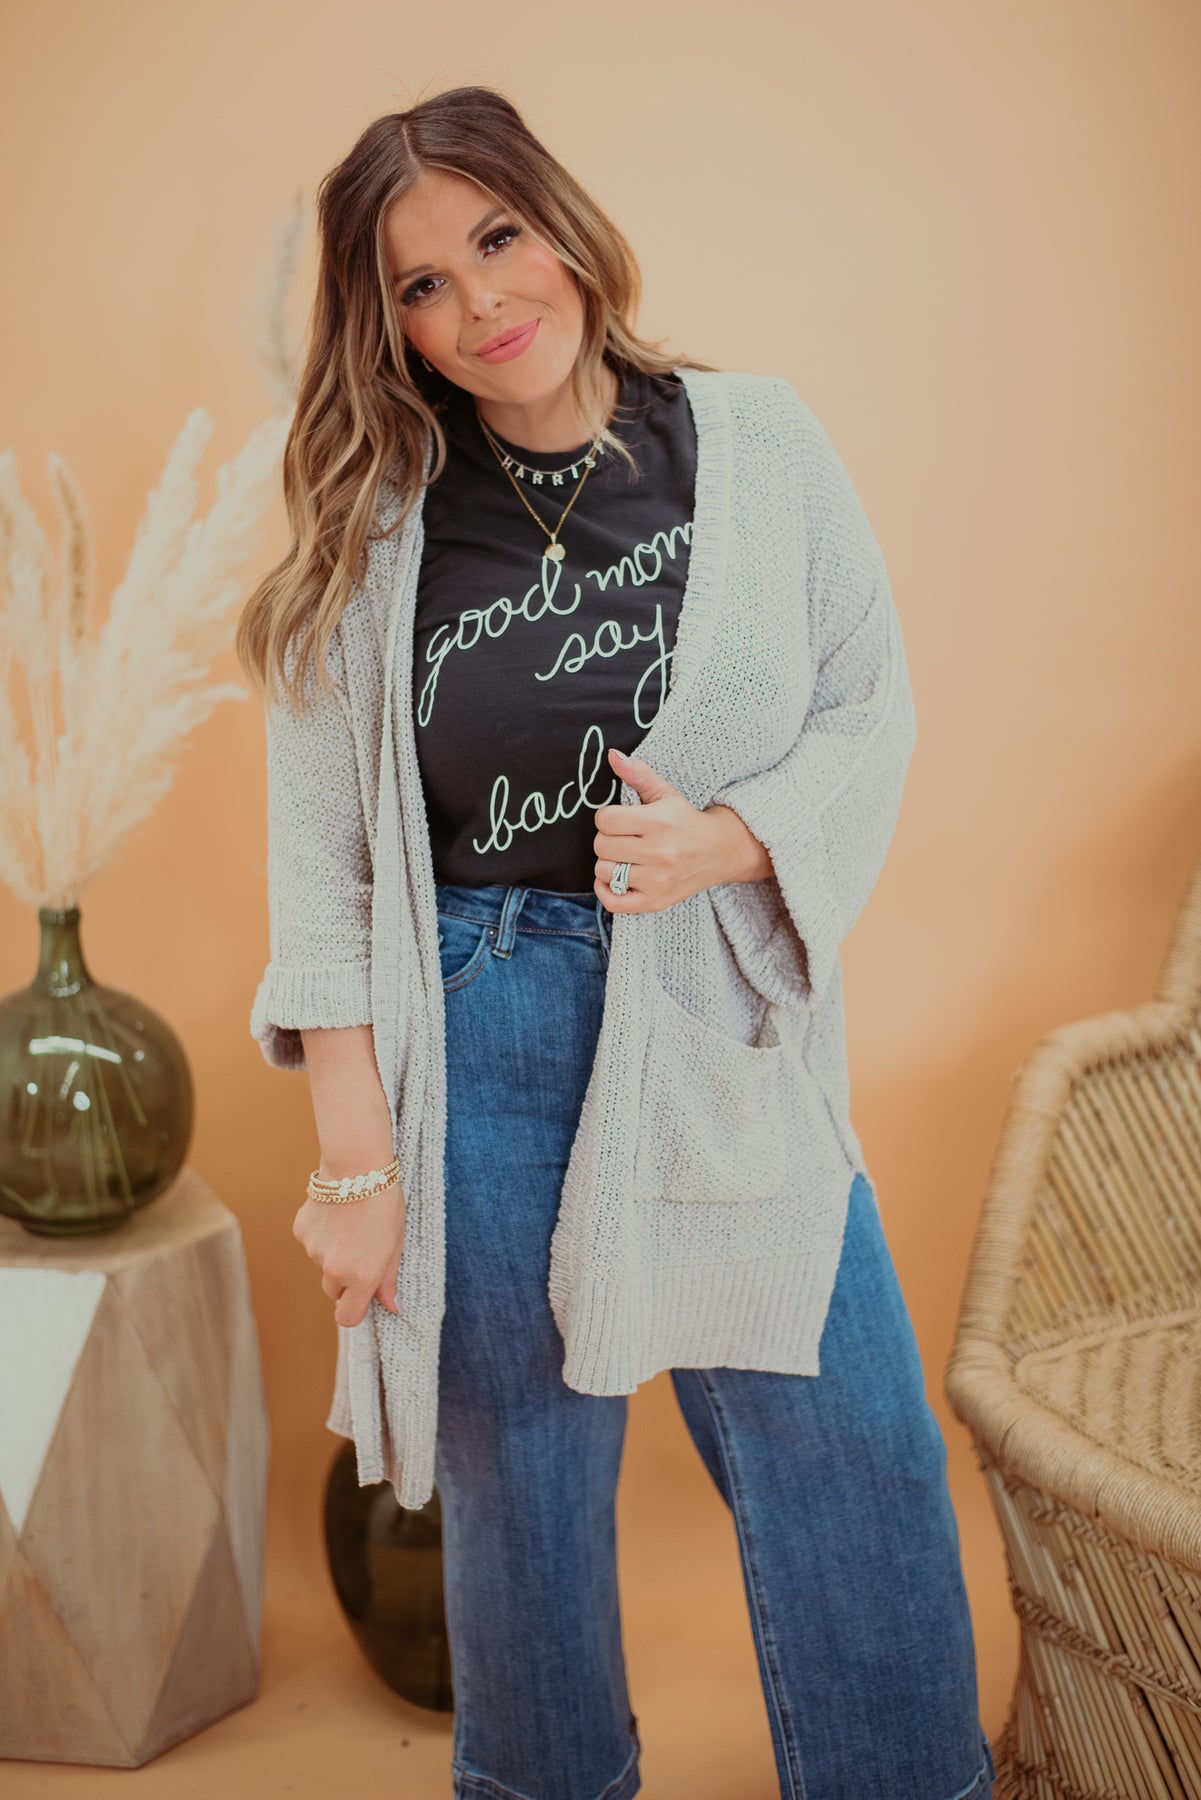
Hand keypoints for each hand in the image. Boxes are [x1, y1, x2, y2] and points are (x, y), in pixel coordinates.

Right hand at [292, 1176, 406, 1327]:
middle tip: (361, 1249)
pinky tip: (336, 1211)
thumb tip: (393, 1307)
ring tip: (351, 1223)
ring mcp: (313, 1251)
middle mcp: (333, 1269)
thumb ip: (389, 1279)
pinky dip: (321, 1234)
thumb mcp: (396, 1242)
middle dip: (344, 1278)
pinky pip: (311, 1242)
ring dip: (333, 1252)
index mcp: (361, 1276)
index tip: (361, 1297)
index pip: (347, 1317)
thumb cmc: (384, 1202)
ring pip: (321, 1263)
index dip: (353, 1310)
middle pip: (333, 1290)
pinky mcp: (301, 1231)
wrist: (357, 1165)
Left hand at [593, 746, 770, 912]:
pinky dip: (605, 890)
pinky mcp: (655, 901)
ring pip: (604, 871)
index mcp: (660, 822)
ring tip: (625, 858)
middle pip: (601, 846)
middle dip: (607, 839)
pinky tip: (616, 879)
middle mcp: (660, 852)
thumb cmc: (685, 821)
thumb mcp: (665, 794)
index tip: (620, 819)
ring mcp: (658, 880)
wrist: (718, 852)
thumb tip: (612, 755)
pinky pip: (612, 901)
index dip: (607, 818)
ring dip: (608, 864)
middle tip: (624, 838)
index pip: (605, 820)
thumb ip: (638, 774)